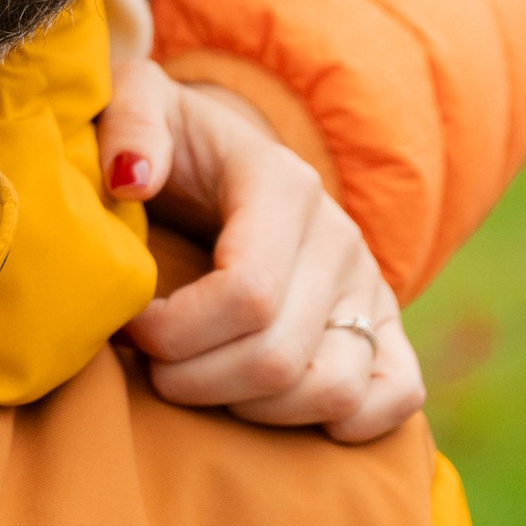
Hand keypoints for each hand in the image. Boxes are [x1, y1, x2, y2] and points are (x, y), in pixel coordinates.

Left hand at [100, 56, 424, 445]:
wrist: (223, 157)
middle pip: (278, 355)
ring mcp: (369, 285)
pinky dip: (343, 422)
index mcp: (283, 184)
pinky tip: (275, 407)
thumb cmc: (173, 142)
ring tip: (199, 381)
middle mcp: (338, 238)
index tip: (130, 326)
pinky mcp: (385, 325)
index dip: (176, 331)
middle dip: (194, 379)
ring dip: (251, 409)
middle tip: (150, 365)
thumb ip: (129, 124)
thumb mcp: (138, 103)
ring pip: (332, 389)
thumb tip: (132, 180)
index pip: (246, 293)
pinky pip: (395, 395)